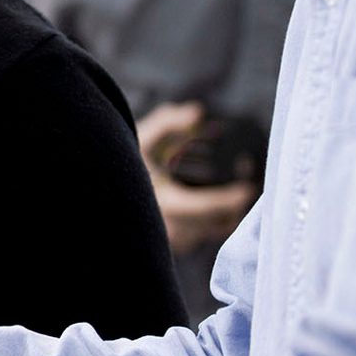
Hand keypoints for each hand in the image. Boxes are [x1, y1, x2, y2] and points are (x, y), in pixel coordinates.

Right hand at [138, 103, 259, 254]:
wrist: (106, 195)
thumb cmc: (124, 165)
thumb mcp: (141, 138)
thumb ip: (167, 121)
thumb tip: (197, 112)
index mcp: (158, 202)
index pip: (202, 207)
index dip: (228, 199)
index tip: (248, 189)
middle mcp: (166, 226)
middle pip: (214, 221)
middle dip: (234, 203)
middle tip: (245, 178)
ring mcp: (173, 239)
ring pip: (212, 229)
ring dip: (227, 211)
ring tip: (236, 190)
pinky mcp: (179, 243)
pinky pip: (206, 234)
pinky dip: (217, 219)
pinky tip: (222, 203)